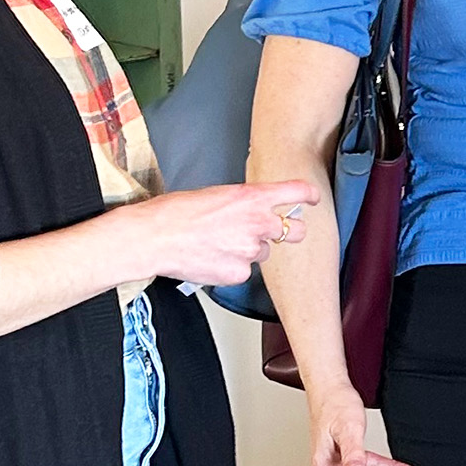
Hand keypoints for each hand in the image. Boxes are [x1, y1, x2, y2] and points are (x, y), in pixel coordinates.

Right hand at [135, 180, 315, 286]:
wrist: (153, 237)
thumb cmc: (176, 212)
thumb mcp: (218, 194)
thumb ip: (244, 203)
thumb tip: (254, 211)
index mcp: (253, 197)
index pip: (297, 192)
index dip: (309, 195)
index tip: (312, 197)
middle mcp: (259, 223)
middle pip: (297, 230)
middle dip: (290, 231)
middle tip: (273, 232)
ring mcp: (251, 251)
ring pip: (264, 253)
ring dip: (250, 250)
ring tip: (219, 244)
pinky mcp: (239, 274)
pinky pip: (244, 271)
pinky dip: (232, 268)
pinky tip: (211, 259)